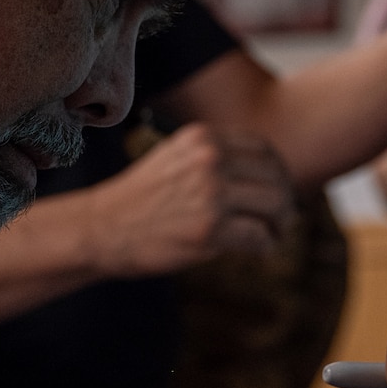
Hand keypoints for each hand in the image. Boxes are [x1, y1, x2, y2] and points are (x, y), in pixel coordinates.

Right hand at [81, 123, 295, 278]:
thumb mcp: (176, 159)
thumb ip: (215, 157)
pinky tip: (255, 249)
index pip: (265, 150)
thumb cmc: (142, 199)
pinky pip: (260, 237)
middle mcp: (209, 160)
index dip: (278, 174)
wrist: (103, 228)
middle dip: (284, 201)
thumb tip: (270, 172)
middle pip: (276, 177)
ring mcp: (210, 194)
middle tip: (280, 219)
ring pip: (276, 205)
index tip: (276, 192)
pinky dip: (265, 246)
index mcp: (203, 138)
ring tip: (270, 234)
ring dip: (279, 224)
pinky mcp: (209, 230)